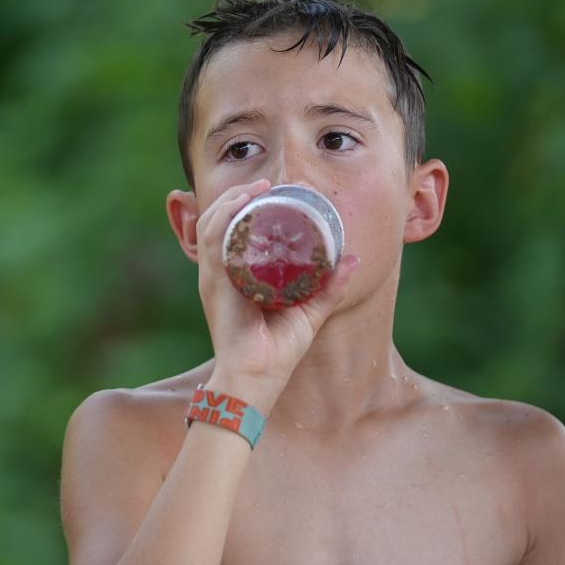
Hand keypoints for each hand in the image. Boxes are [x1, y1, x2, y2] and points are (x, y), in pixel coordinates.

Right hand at [194, 179, 360, 402]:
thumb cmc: (276, 354)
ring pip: (212, 224)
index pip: (229, 233)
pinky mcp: (214, 285)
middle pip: (217, 222)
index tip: (269, 191)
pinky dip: (226, 217)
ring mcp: (213, 279)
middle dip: (237, 197)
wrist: (255, 379)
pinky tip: (244, 203)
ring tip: (257, 188)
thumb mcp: (308, 312)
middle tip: (265, 185)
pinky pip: (213, 241)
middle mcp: (218, 276)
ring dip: (232, 200)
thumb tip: (353, 259)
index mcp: (234, 280)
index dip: (243, 207)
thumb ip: (327, 287)